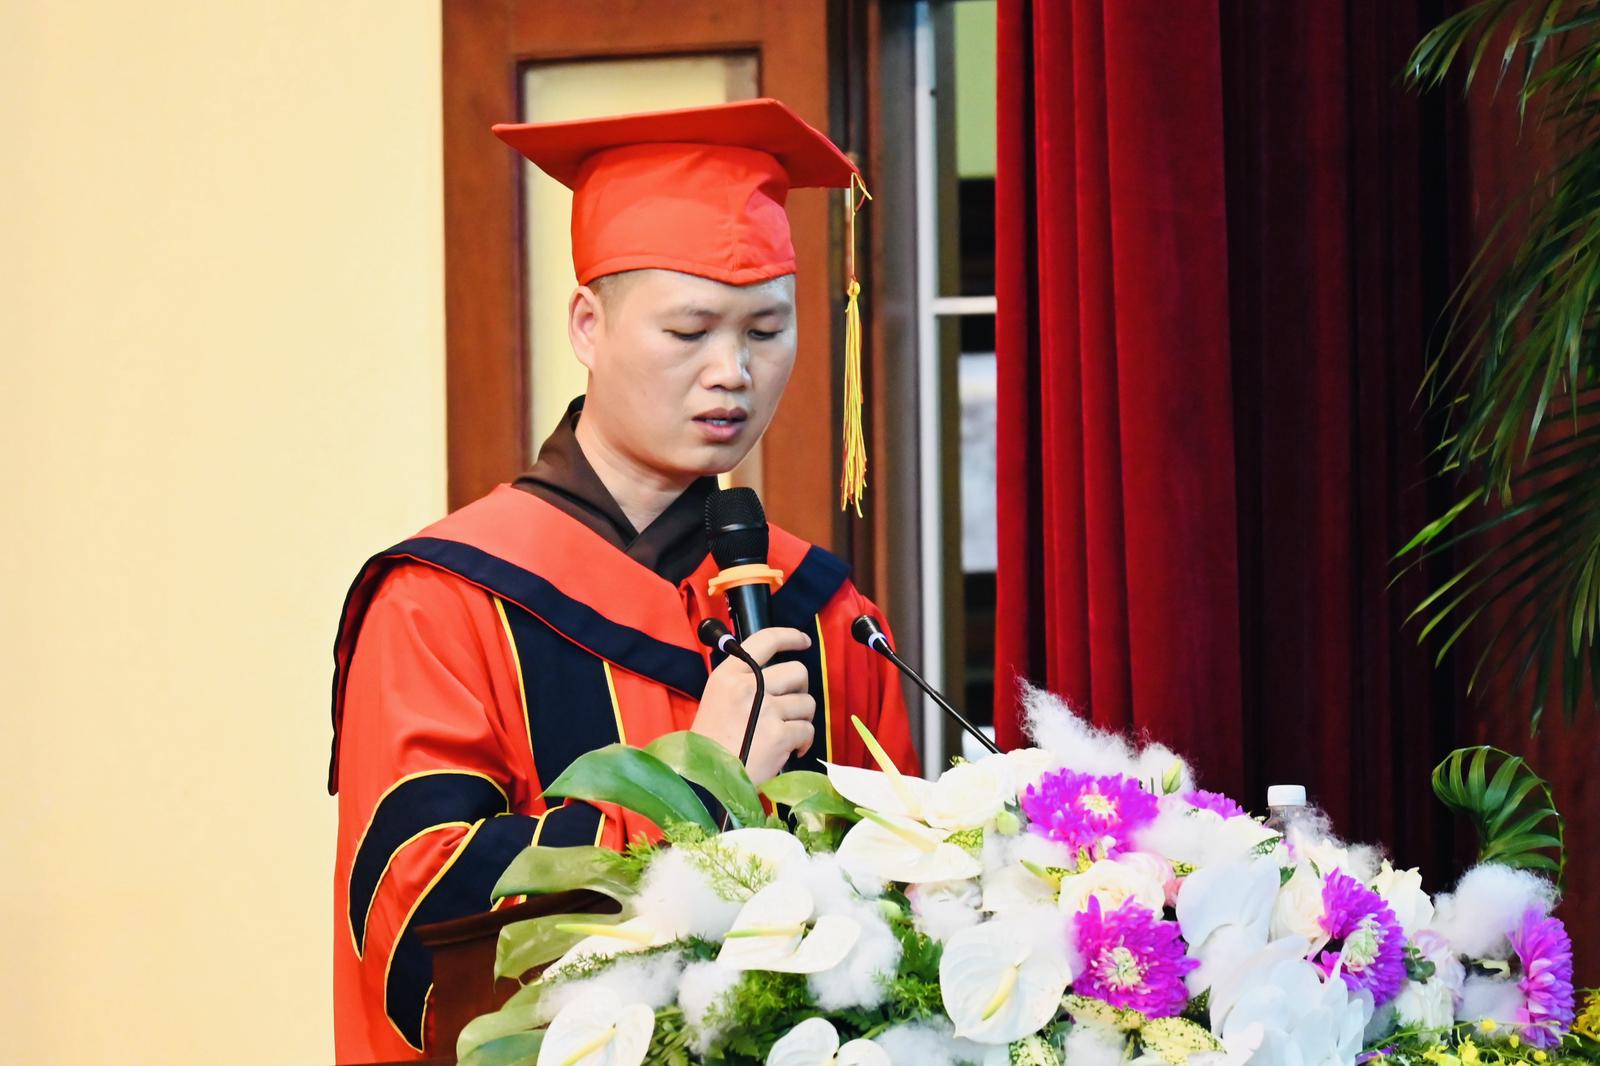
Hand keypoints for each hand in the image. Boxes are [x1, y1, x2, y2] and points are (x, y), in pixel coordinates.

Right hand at [690, 627, 815, 784]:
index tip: (803, 641)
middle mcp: (748, 686)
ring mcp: (766, 709)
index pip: (766, 639)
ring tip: (784, 733)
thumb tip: (777, 675)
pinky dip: (803, 742)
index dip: (791, 637)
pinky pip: (807, 730)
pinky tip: (789, 751)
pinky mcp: (779, 734)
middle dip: (801, 690)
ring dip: (801, 720)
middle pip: (798, 671)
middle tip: (790, 706)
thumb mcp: (717, 698)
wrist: (703, 779)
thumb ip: (742, 682)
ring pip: (807, 703)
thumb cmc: (710, 743)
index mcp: (729, 674)